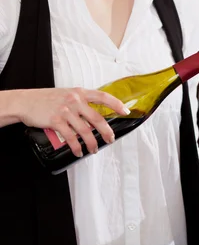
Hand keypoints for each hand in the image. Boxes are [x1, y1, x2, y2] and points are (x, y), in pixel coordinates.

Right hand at [14, 87, 129, 156]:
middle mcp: (75, 101)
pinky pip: (71, 138)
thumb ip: (80, 102)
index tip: (126, 111)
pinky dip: (76, 147)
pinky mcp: (56, 121)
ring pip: (85, 131)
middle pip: (97, 118)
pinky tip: (78, 152)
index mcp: (79, 93)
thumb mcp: (66, 95)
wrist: (25, 102)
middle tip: (110, 140)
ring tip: (93, 150)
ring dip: (91, 143)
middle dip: (106, 132)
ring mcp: (66, 111)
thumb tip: (94, 116)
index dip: (116, 104)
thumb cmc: (46, 99)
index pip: (103, 97)